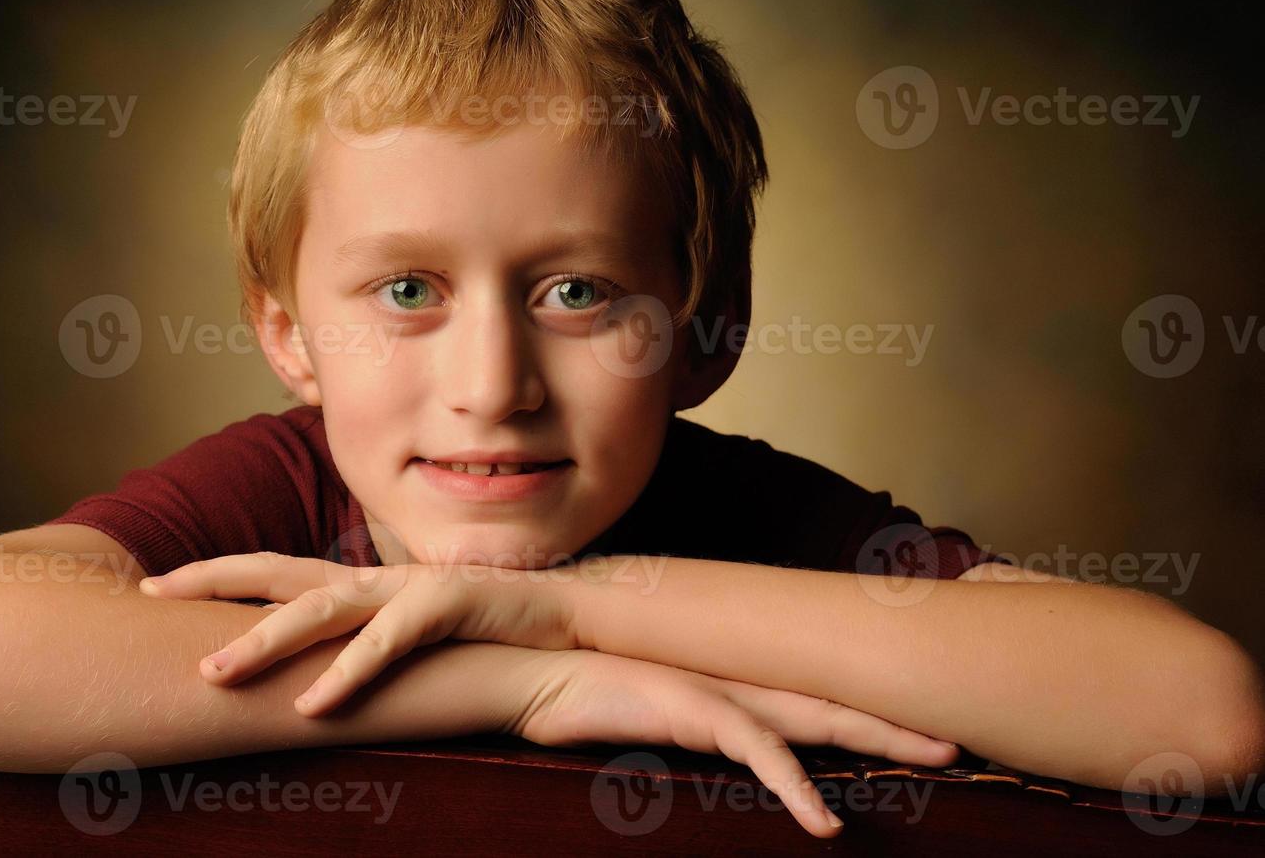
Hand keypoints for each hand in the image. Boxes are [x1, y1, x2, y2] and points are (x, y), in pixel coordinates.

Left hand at [138, 552, 577, 714]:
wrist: (562, 611)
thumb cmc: (477, 629)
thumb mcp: (404, 633)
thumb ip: (357, 641)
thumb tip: (303, 671)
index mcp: (357, 583)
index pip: (271, 571)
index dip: (212, 574)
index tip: (152, 584)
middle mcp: (371, 578)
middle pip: (276, 572)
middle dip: (211, 582)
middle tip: (148, 594)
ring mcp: (405, 588)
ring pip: (320, 608)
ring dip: (263, 640)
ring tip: (213, 673)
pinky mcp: (445, 606)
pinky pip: (386, 645)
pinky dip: (347, 674)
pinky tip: (312, 705)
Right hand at [511, 648, 960, 839]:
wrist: (532, 672)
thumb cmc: (585, 697)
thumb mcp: (653, 717)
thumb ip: (694, 727)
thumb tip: (728, 749)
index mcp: (733, 682)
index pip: (816, 691)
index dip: (868, 704)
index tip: (918, 717)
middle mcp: (737, 679)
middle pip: (836, 696)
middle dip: (900, 715)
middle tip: (963, 729)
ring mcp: (720, 689)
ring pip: (818, 714)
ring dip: (880, 737)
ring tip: (937, 755)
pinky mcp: (693, 708)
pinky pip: (757, 750)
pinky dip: (794, 787)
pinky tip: (823, 823)